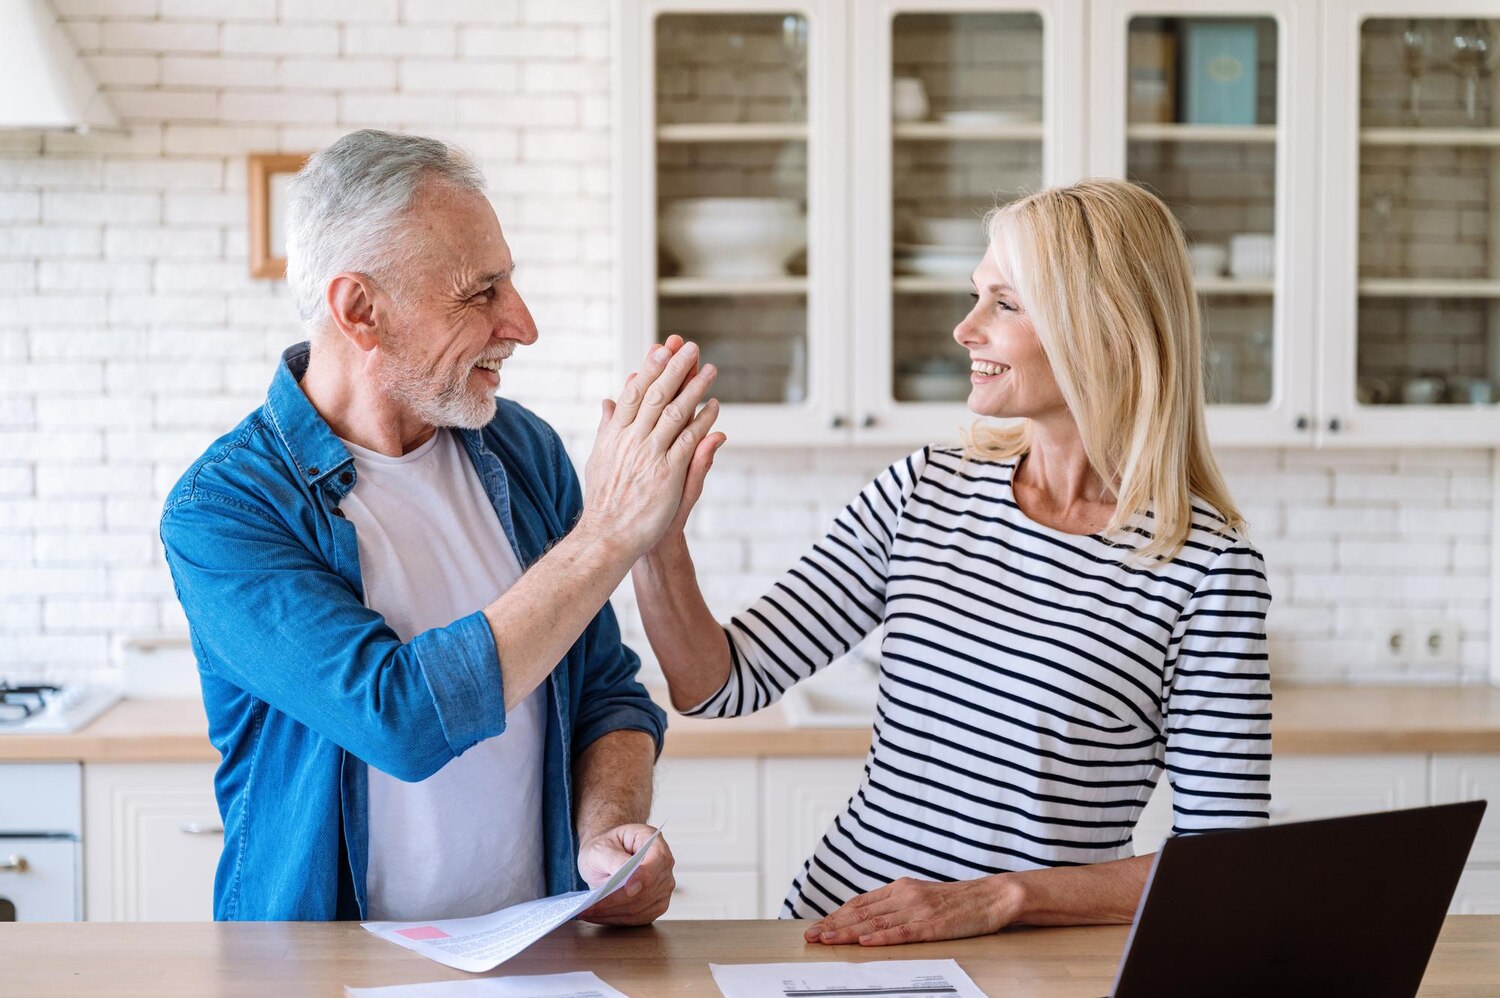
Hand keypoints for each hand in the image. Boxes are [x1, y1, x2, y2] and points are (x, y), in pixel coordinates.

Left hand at [575, 824, 675, 925]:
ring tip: (587, 912)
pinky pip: (637, 919)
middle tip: (589, 905)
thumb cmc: (605, 847)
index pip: (658, 861)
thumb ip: (614, 859)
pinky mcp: (655, 907)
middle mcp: (664, 867)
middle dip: (617, 900)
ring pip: (640, 908)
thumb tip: (625, 874)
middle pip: (648, 890)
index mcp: (655, 843)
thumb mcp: (602, 847)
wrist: (605, 856)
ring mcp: (662, 889)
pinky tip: (597, 916)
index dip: (645, 876)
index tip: (627, 888)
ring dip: (612, 912)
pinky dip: (615, 919)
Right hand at [581, 338, 720, 558]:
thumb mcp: (601, 458)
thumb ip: (608, 428)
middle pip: (655, 395)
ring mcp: (649, 455)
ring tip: (710, 369)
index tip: (662, 348)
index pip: (635, 393)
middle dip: (674, 368)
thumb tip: (609, 400)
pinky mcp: (667, 473)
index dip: (650, 368)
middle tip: (690, 346)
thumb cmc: (605, 500)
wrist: (608, 536)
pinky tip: (714, 407)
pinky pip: (689, 441)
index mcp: (614, 434)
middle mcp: (631, 440)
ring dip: (694, 388)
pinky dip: (702, 422)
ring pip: (674, 413)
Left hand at [802, 876, 1020, 945]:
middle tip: (811, 936)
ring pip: (875, 923)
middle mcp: (905, 895)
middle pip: (861, 912)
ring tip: (827, 940)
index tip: (818, 926)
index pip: (860, 902)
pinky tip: (864, 943)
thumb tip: (870, 918)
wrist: (992, 896)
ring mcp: (918, 909)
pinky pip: (902, 933)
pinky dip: (880, 938)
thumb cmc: (957, 900)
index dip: (836, 915)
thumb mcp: (922, 896)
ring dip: (847, 933)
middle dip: (833, 925)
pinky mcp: (932, 925)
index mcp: (900, 887)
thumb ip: (897, 905)